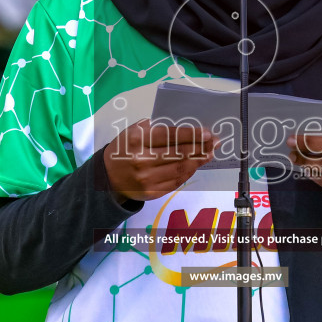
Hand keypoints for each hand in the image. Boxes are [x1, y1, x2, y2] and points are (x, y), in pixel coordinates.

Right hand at [100, 119, 220, 203]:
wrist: (107, 178)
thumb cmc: (123, 151)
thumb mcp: (130, 133)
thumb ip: (152, 129)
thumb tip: (180, 130)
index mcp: (136, 141)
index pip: (169, 136)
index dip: (190, 134)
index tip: (206, 132)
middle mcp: (141, 160)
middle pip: (178, 153)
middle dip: (200, 147)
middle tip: (214, 142)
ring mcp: (146, 179)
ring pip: (179, 169)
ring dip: (198, 161)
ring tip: (209, 153)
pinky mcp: (151, 192)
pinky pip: (175, 182)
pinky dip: (188, 173)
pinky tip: (196, 165)